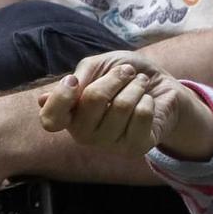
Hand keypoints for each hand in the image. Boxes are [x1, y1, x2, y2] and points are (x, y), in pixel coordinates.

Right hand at [37, 50, 212, 159]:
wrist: (162, 87)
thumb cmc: (125, 77)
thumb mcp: (100, 65)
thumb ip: (82, 75)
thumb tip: (53, 93)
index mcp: (70, 115)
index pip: (50, 119)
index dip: (60, 98)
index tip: (74, 80)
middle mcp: (84, 134)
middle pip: (93, 99)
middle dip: (115, 77)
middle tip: (127, 72)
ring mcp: (109, 144)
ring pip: (122, 105)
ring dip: (136, 86)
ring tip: (141, 84)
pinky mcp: (134, 148)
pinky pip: (141, 115)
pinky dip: (148, 99)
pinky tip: (148, 102)